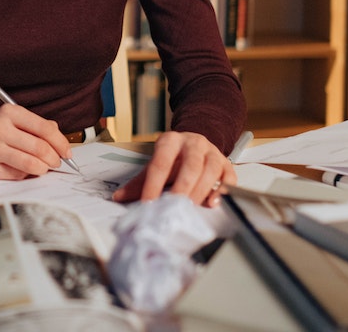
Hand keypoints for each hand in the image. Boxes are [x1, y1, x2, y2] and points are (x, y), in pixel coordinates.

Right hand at [0, 104, 71, 179]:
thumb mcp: (13, 118)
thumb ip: (37, 125)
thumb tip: (60, 138)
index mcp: (9, 113)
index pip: (45, 128)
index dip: (61, 142)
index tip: (67, 152)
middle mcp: (0, 129)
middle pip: (40, 148)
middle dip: (54, 158)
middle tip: (57, 162)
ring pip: (31, 164)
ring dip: (43, 168)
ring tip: (44, 167)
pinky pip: (17, 175)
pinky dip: (26, 174)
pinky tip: (24, 169)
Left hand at [112, 131, 235, 206]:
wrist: (195, 144)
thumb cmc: (174, 158)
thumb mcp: (156, 165)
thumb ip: (140, 182)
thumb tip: (119, 197)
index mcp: (171, 141)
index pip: (161, 163)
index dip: (153, 184)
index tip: (148, 202)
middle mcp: (194, 144)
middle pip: (190, 165)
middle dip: (182, 188)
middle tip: (173, 206)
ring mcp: (212, 153)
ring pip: (210, 170)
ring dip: (199, 191)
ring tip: (189, 206)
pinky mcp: (226, 165)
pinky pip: (228, 178)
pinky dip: (221, 192)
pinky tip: (211, 203)